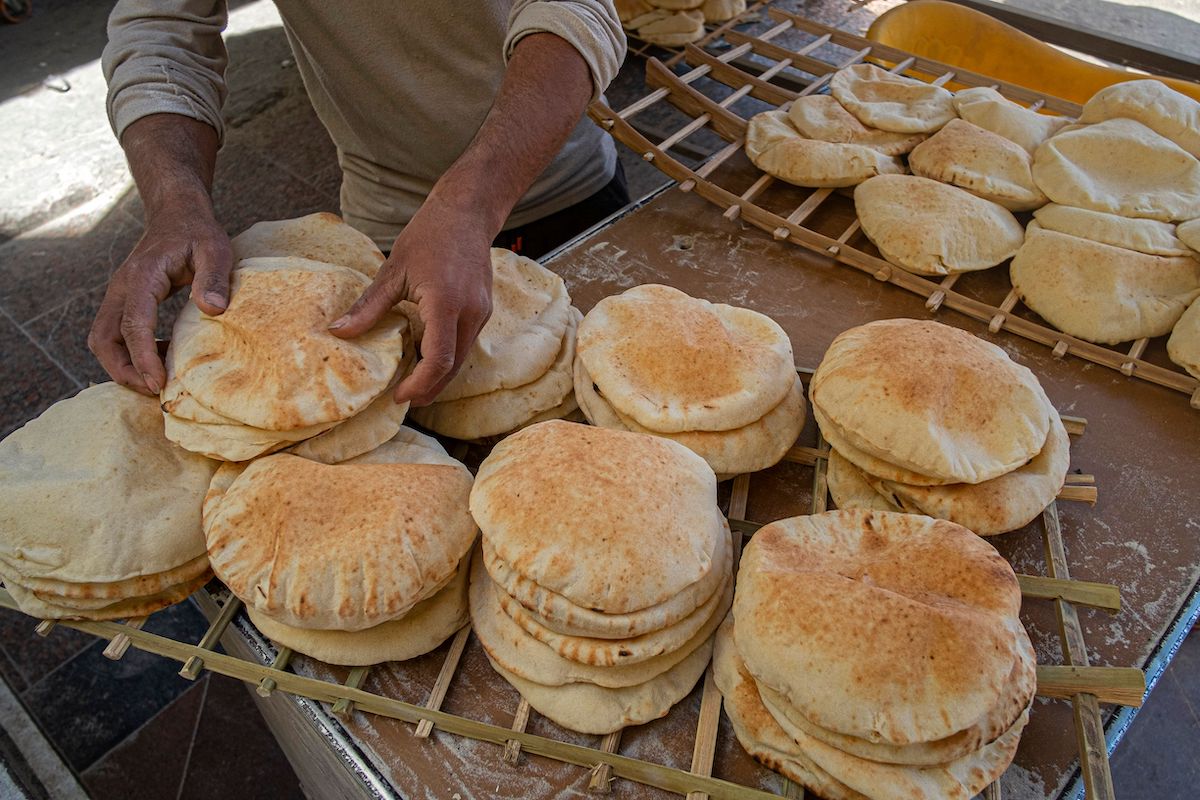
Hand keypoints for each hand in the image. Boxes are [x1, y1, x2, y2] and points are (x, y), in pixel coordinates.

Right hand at [88, 208, 231, 394]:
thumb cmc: (198, 231)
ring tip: (159, 380)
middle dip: (123, 371)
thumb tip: (213, 310)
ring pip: (104, 340)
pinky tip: (163, 357)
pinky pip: (116, 334)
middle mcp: (122, 288)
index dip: (143, 359)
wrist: (177, 213)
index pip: (133, 325)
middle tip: (155, 391)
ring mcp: (120, 295)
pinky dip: (131, 353)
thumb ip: (215, 278)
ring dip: (123, 365)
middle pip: (104, 340)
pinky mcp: (125, 301)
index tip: (159, 384)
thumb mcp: (215, 249)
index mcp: (142, 277)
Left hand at [329, 203, 492, 405]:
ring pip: (461, 359)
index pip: (438, 360)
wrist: (466, 212)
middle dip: (428, 388)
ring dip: (437, 374)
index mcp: (445, 303)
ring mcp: (481, 312)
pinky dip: (446, 356)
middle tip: (402, 398)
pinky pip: (464, 343)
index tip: (398, 395)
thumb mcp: (393, 270)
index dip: (418, 384)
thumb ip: (368, 307)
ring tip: (411, 382)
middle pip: (452, 368)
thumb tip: (338, 333)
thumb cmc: (428, 235)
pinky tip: (425, 354)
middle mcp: (470, 312)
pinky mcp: (483, 310)